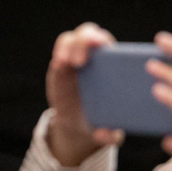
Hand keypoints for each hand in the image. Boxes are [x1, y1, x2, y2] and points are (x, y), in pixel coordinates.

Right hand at [44, 23, 123, 166]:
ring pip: (72, 38)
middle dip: (85, 40)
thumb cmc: (99, 119)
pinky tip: (59, 65)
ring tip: (65, 64)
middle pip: (91, 33)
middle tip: (80, 62)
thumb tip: (110, 137)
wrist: (77, 124)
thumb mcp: (105, 128)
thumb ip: (109, 133)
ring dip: (69, 46)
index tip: (101, 46)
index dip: (105, 41)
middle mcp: (94, 56)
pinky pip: (60, 49)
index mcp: (112, 66)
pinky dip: (59, 53)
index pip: (110, 43)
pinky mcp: (60, 63)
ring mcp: (75, 57)